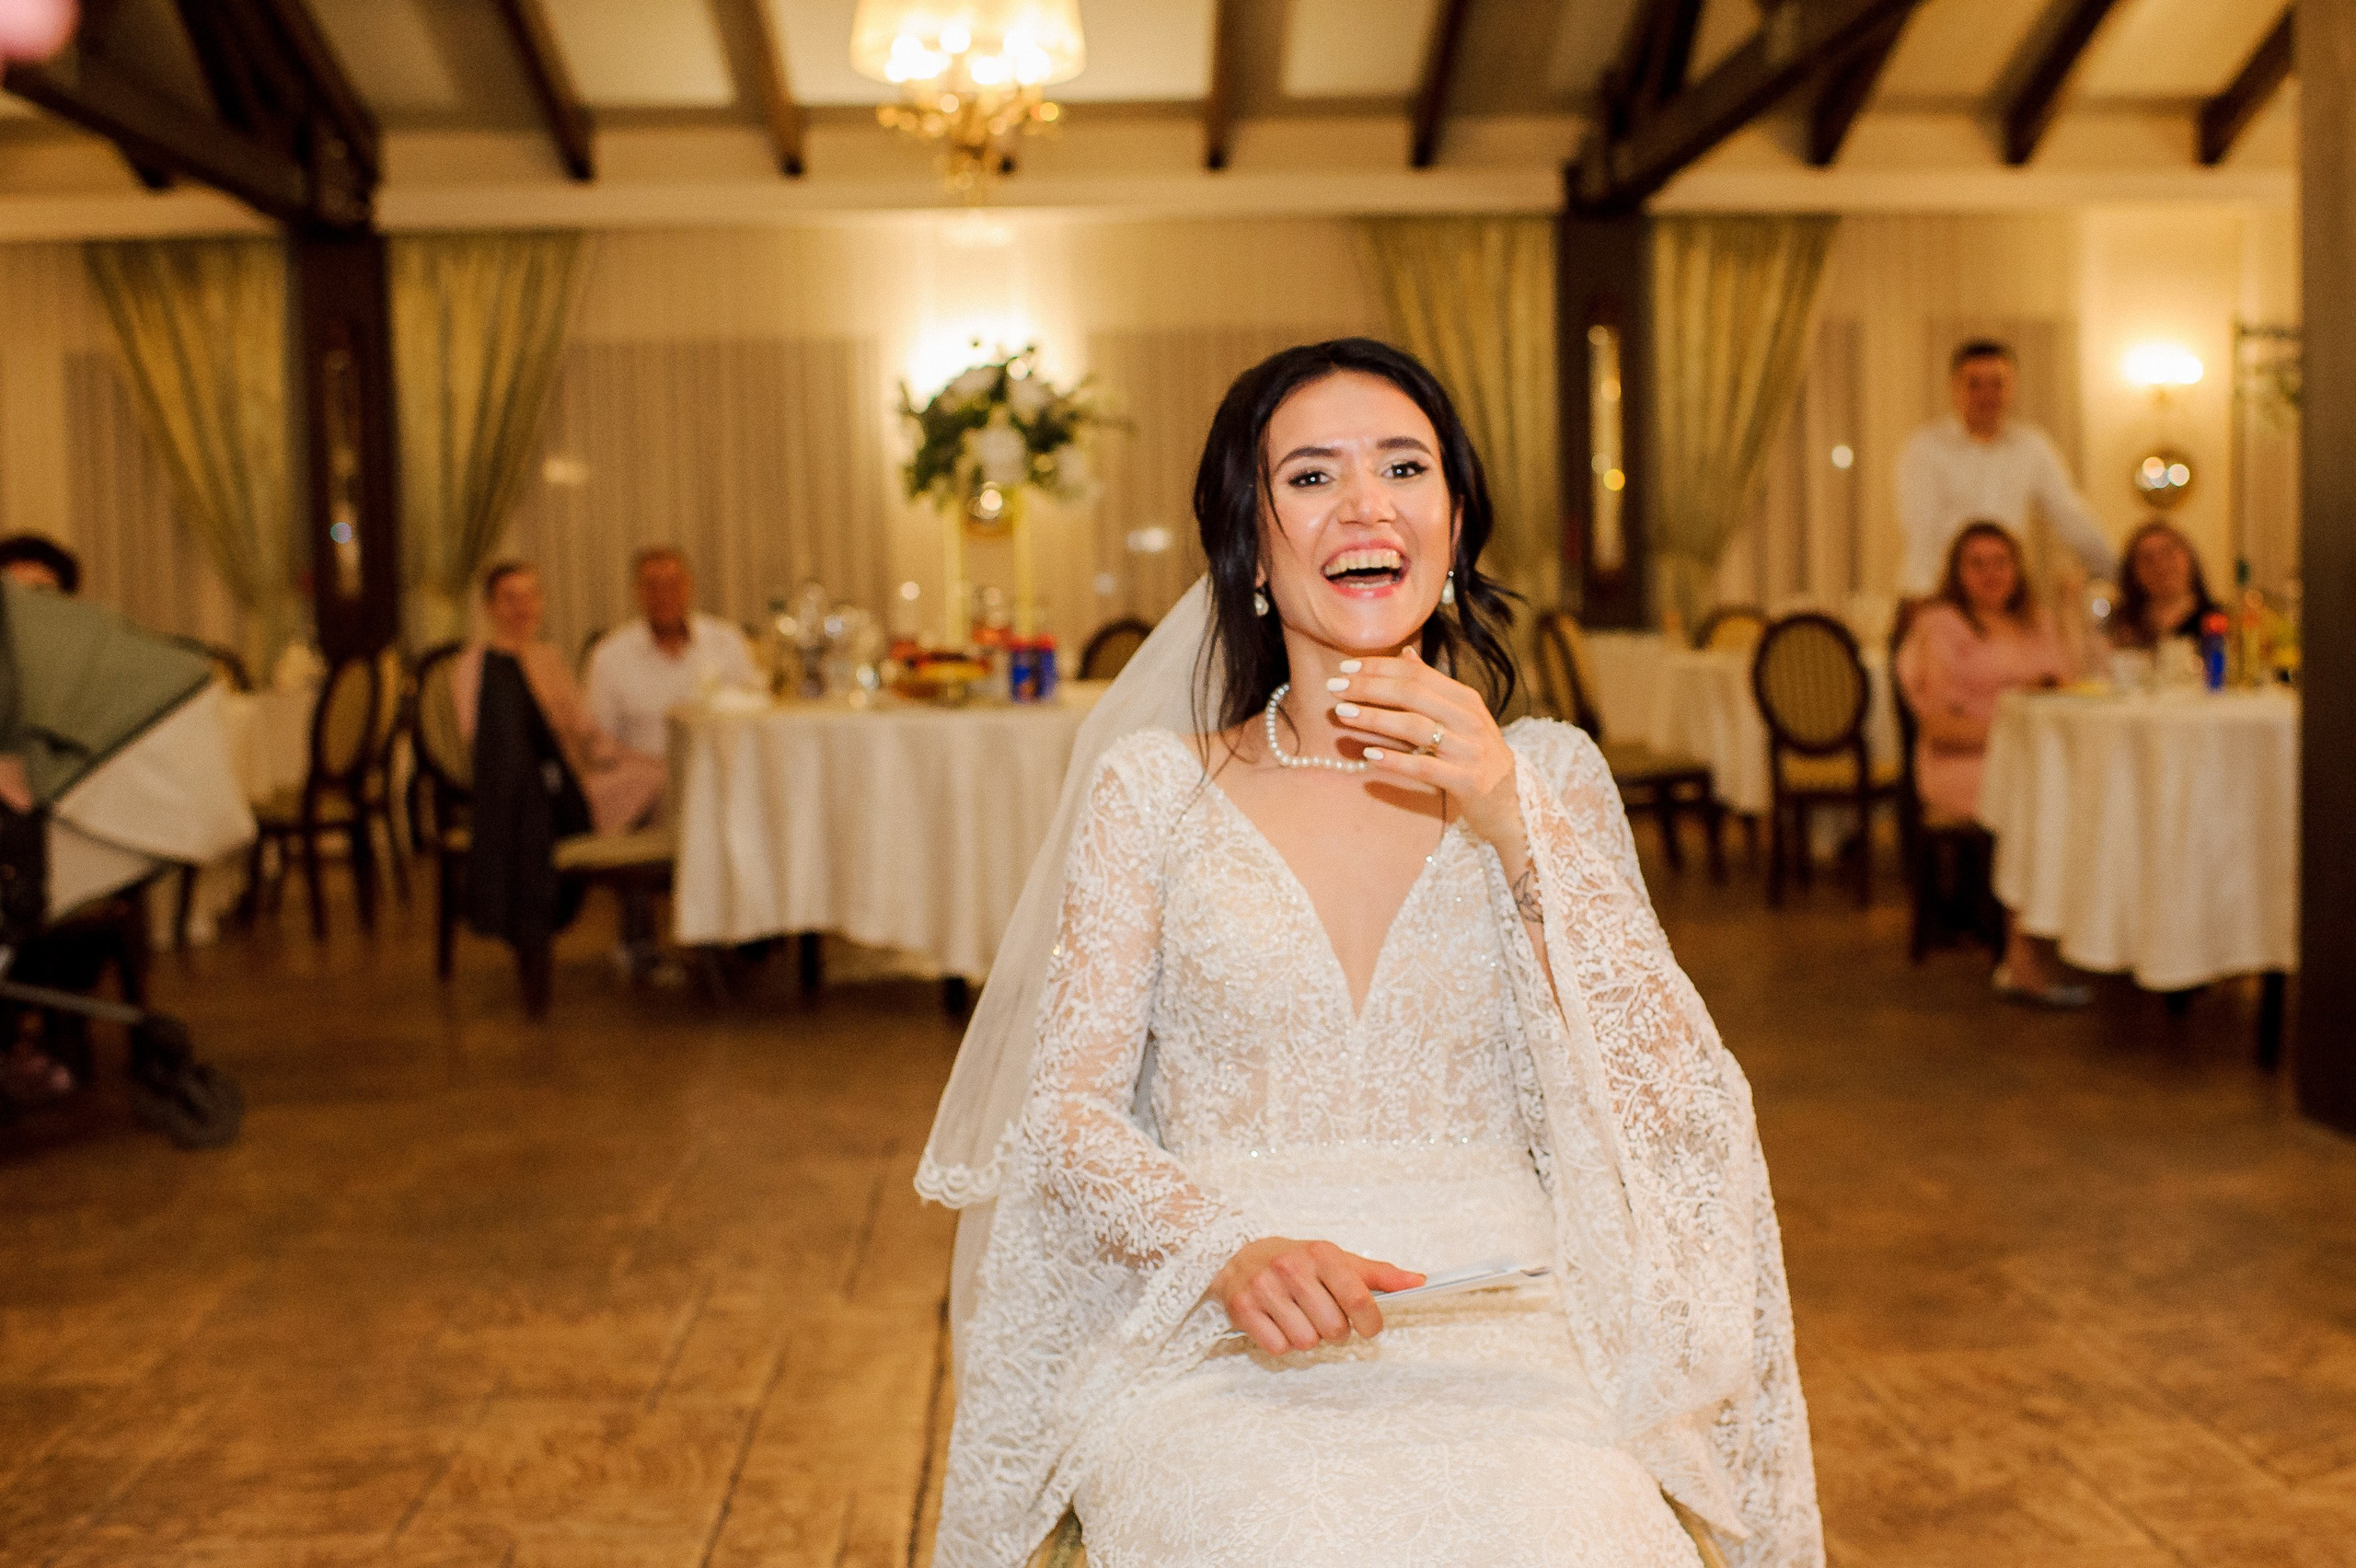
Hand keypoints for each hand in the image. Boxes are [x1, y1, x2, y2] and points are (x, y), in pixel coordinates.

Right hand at [1212, 1236, 1422, 1354]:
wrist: (1241, 1257)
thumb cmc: (1299, 1262)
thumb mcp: (1339, 1261)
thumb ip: (1379, 1274)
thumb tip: (1418, 1282)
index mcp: (1321, 1254)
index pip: (1358, 1298)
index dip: (1371, 1323)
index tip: (1370, 1328)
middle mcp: (1291, 1267)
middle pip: (1334, 1328)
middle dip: (1336, 1332)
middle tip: (1326, 1318)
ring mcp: (1265, 1288)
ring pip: (1306, 1342)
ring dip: (1309, 1338)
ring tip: (1302, 1319)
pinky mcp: (1243, 1308)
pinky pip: (1278, 1348)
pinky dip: (1283, 1343)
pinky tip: (1280, 1324)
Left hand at [1327, 647, 1522, 849]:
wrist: (1511, 799)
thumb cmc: (1475, 753)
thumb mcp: (1460, 715)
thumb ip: (1432, 685)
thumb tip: (1404, 652)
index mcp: (1465, 698)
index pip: (1416, 674)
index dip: (1379, 668)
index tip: (1344, 669)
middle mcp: (1469, 718)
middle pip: (1412, 694)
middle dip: (1369, 688)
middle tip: (1334, 689)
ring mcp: (1469, 749)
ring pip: (1416, 726)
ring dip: (1375, 718)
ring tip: (1343, 715)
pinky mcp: (1467, 780)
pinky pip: (1426, 767)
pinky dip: (1396, 760)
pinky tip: (1369, 755)